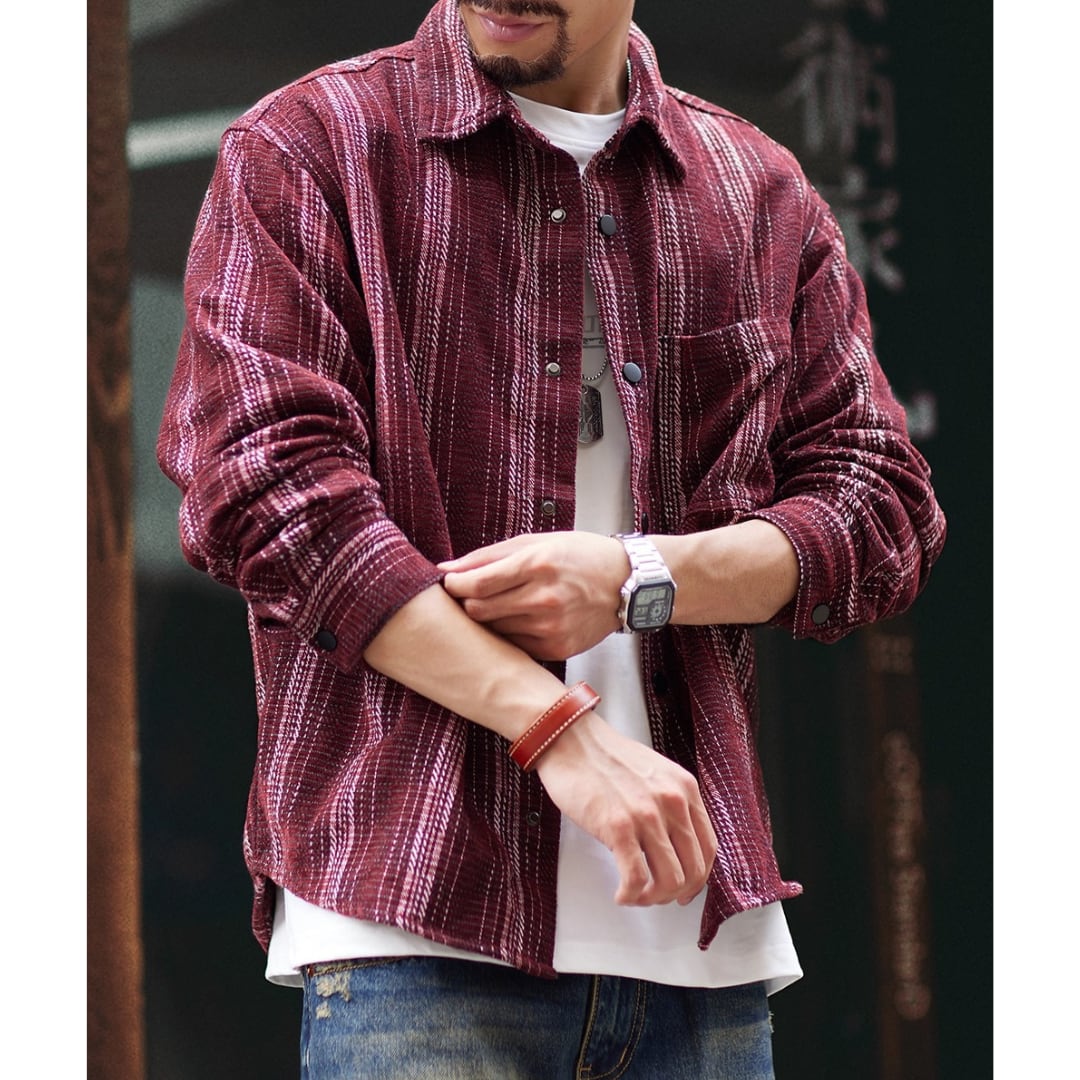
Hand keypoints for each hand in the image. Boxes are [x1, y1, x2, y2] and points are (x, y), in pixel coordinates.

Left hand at [439, 532, 628, 660]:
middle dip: (467, 602)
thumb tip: (445, 568)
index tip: (450, 583)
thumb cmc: (580, 556)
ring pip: (493, 631)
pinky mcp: (556, 648)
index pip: (477, 584)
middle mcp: (543, 599)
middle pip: (479, 611)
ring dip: (488, 619)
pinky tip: (520, 619)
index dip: (454, 586)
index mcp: (537, 565)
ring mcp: (551, 627)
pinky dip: (509, 633)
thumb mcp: (536, 543)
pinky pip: (514, 645)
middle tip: (471, 594)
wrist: (626, 583)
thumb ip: (487, 556)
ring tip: (499, 605)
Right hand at [534, 709, 717, 905]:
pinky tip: (620, 894)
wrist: (570, 739)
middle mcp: (672, 802)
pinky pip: (636, 879)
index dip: (699, 878)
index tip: (685, 889)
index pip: (708, 848)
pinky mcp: (618, 827)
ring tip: (635, 894)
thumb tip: (674, 847)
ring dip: (653, 898)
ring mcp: (647, 815)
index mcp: (685, 788)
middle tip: (655, 896)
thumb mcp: (654, 773)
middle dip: (675, 893)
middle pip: (694, 870)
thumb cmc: (605, 757)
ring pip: (670, 881)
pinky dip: (631, 896)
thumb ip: (670, 803)